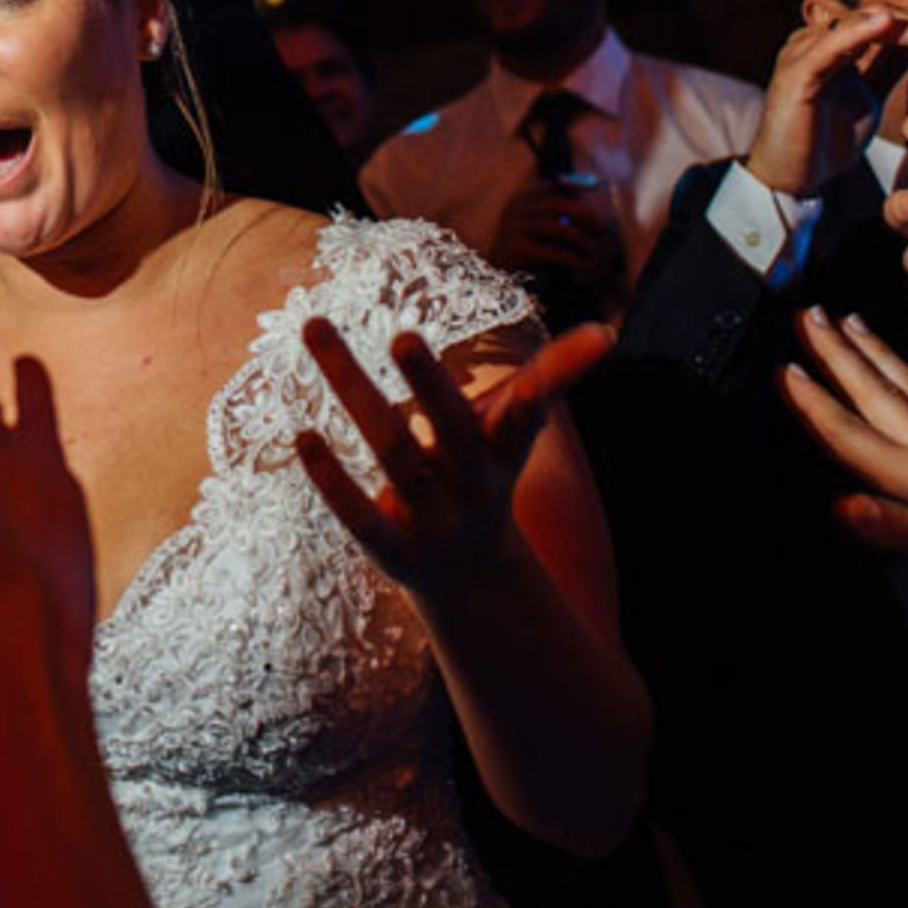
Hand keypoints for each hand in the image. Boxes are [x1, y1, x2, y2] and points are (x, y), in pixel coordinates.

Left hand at [294, 321, 614, 600]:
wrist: (470, 579)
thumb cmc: (484, 475)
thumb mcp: (514, 431)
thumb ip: (553, 377)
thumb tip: (606, 332)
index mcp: (504, 452)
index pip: (524, 420)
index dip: (535, 395)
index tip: (532, 368)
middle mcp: (472, 485)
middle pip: (452, 431)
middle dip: (433, 386)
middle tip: (404, 335)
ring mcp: (431, 519)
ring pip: (393, 453)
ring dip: (354, 393)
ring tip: (317, 328)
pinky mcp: (391, 547)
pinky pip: (359, 515)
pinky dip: (330, 478)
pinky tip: (302, 435)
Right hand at [490, 179, 623, 294]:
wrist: (498, 277)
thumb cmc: (528, 249)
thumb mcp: (540, 226)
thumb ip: (559, 212)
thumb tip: (590, 196)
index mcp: (520, 199)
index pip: (550, 186)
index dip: (574, 187)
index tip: (596, 189)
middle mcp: (514, 209)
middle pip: (556, 205)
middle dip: (583, 214)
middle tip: (601, 226)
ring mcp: (513, 228)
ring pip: (558, 229)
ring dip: (582, 240)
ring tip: (596, 251)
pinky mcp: (516, 249)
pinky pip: (553, 252)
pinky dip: (572, 259)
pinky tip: (584, 267)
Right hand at [743, 6, 907, 196]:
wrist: (791, 179)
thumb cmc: (825, 140)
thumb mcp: (870, 96)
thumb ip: (889, 65)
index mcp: (832, 43)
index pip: (882, 17)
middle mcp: (814, 39)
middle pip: (874, 13)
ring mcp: (802, 53)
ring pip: (859, 24)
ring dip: (905, 26)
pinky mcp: (795, 74)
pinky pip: (830, 46)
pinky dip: (859, 32)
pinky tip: (886, 23)